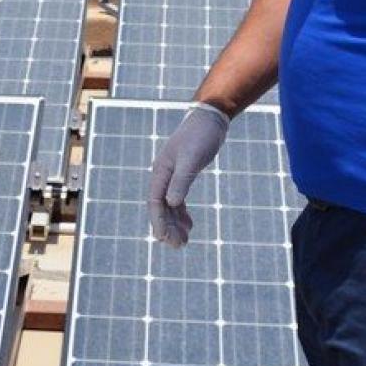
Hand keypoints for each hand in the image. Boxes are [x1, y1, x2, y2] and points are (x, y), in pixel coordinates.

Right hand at [146, 104, 229, 247]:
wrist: (210, 119)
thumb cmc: (200, 137)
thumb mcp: (192, 159)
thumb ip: (182, 181)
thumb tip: (171, 203)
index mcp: (161, 171)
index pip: (155, 202)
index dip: (158, 221)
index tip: (162, 239)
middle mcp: (163, 175)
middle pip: (161, 207)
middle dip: (167, 227)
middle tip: (177, 246)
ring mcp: (173, 175)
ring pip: (169, 205)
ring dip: (175, 224)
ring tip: (183, 242)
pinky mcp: (184, 175)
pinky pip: (178, 199)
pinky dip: (182, 213)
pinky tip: (189, 225)